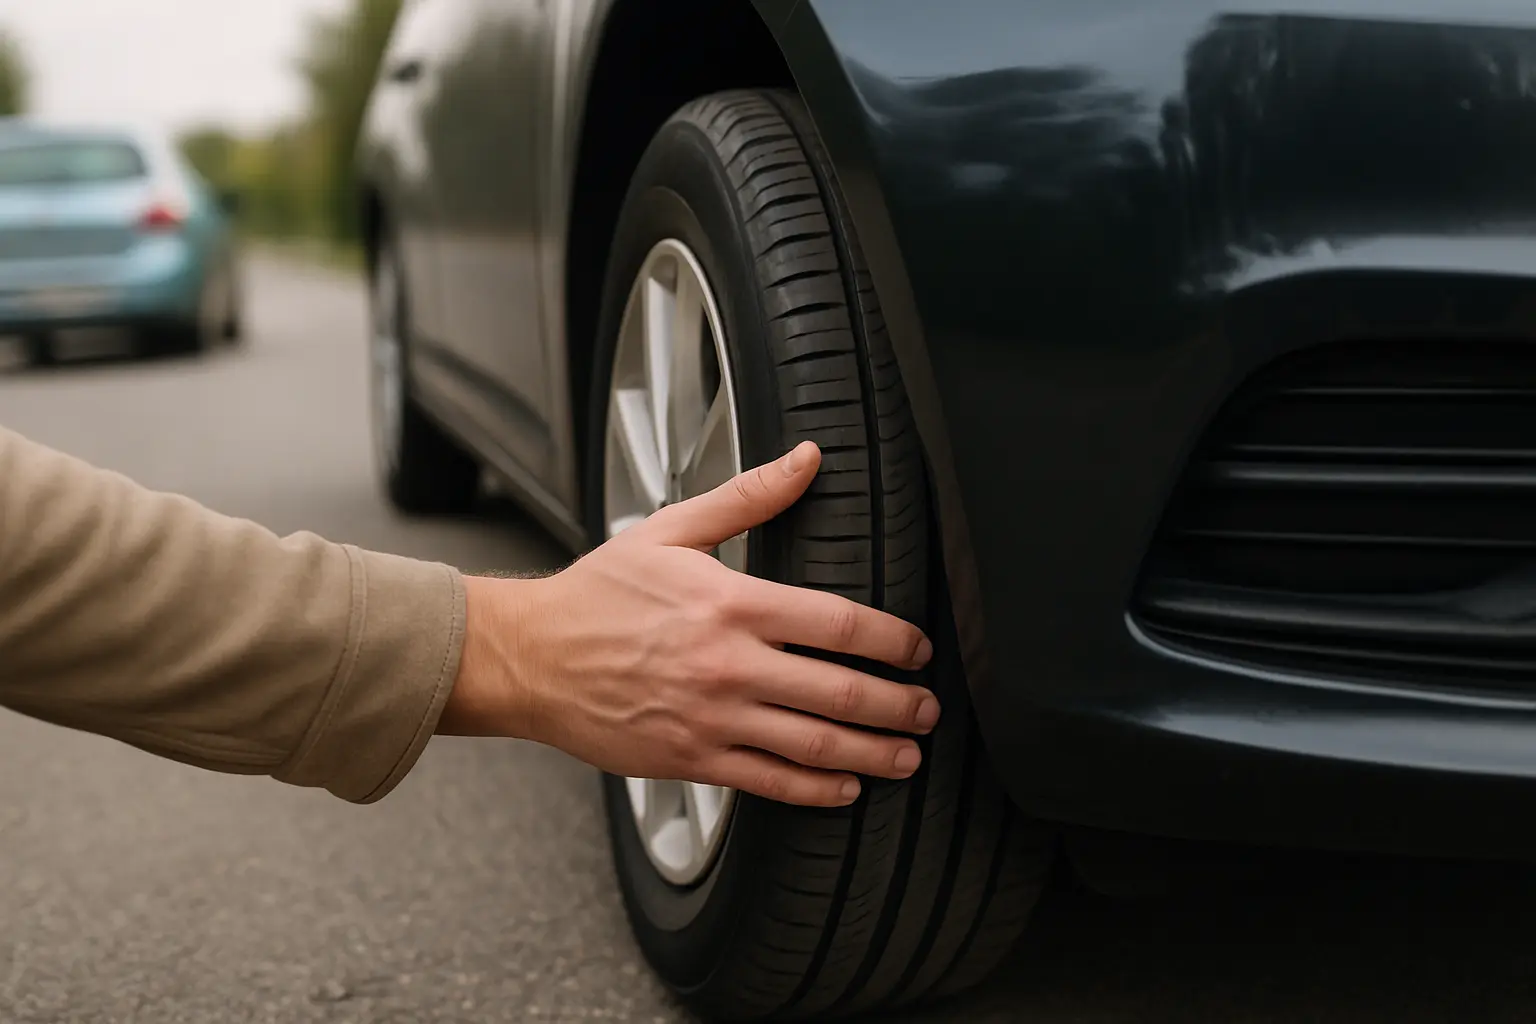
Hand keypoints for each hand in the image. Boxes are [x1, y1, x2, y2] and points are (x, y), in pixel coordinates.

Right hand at [442, 441, 940, 806]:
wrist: (530, 658)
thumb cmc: (596, 596)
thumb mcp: (672, 532)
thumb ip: (748, 498)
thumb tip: (807, 459)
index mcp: (731, 604)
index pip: (839, 623)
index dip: (893, 640)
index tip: (917, 650)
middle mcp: (728, 666)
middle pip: (842, 692)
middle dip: (900, 705)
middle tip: (927, 710)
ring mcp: (711, 719)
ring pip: (816, 746)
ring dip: (875, 754)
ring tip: (907, 755)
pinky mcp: (691, 760)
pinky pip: (771, 783)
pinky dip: (818, 789)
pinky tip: (846, 786)